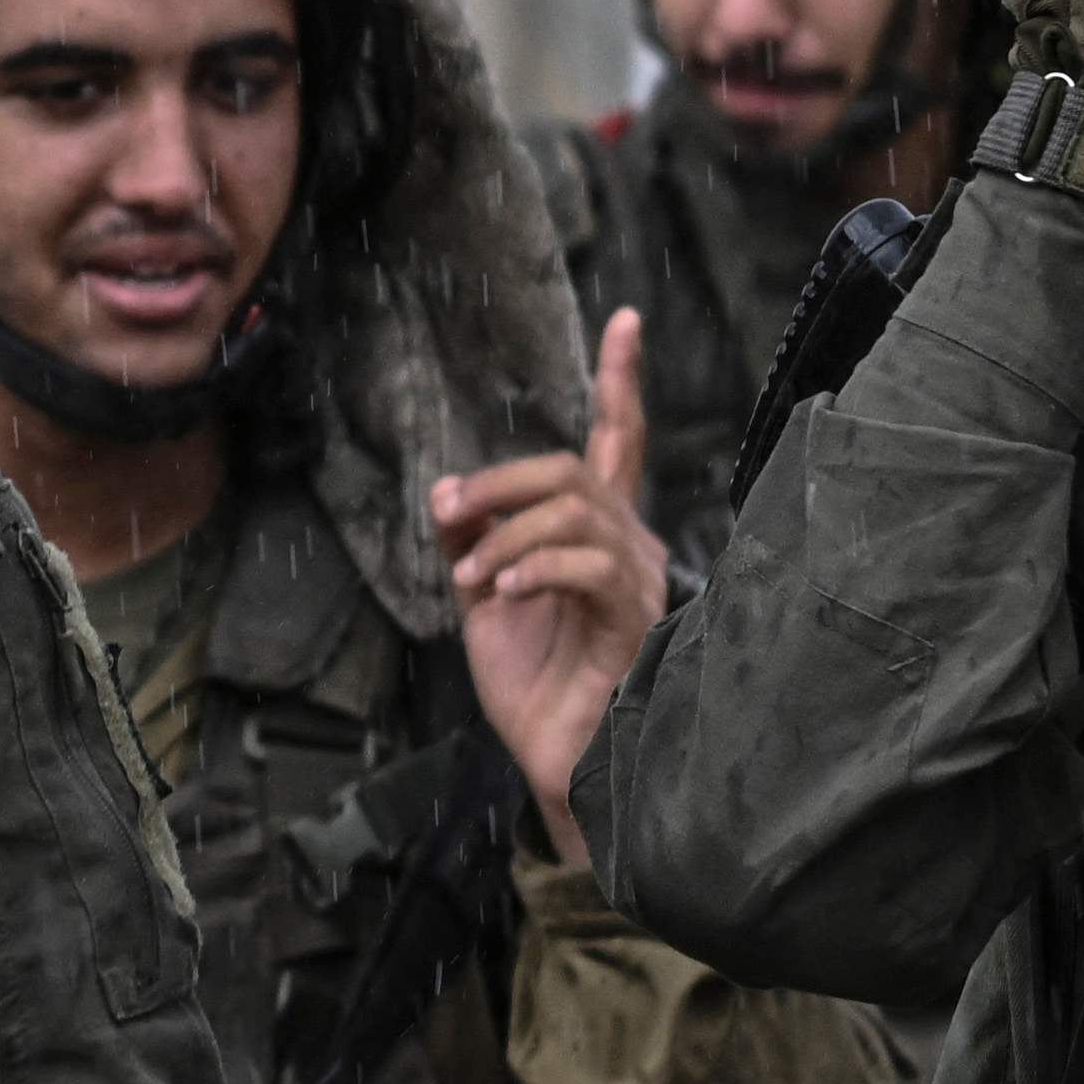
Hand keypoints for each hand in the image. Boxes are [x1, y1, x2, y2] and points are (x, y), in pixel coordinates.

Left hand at [431, 310, 662, 866]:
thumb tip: (448, 493)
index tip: (625, 319)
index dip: (621, 381)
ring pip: (575, 511)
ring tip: (471, 579)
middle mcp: (628, 547)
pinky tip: (501, 594)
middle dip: (500, 479)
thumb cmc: (534, 687)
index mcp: (598, 533)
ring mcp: (636, 582)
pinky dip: (531, 567)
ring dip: (504, 534)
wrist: (559, 764)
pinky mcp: (632, 622)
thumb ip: (470, 540)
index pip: (616, 442)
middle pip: (572, 468)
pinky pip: (587, 565)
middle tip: (448, 508)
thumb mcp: (484, 601)